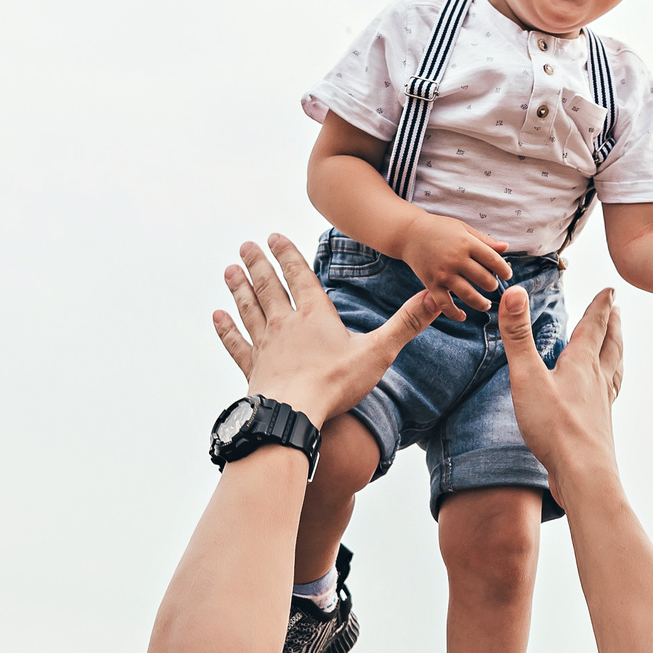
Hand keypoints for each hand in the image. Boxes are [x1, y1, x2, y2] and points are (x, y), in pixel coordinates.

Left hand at [210, 234, 438, 425]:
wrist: (292, 415)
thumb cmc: (335, 385)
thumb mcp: (377, 352)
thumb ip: (406, 324)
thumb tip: (436, 297)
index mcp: (315, 316)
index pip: (300, 276)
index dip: (287, 255)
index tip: (273, 236)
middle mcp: (285, 324)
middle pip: (269, 286)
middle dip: (258, 264)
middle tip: (245, 245)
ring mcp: (265, 346)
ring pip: (249, 309)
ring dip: (239, 288)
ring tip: (229, 270)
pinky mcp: (253, 369)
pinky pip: (236, 343)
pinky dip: (226, 328)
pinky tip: (217, 317)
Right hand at [396, 210, 511, 316]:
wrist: (410, 233)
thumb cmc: (440, 229)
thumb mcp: (464, 228)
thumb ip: (485, 240)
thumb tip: (506, 247)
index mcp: (466, 243)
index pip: (493, 260)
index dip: (504, 270)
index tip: (507, 275)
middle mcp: (456, 259)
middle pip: (484, 279)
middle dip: (492, 285)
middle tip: (492, 286)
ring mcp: (443, 274)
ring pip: (468, 295)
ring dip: (481, 303)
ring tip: (486, 304)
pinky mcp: (431, 284)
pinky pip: (445, 304)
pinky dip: (455, 313)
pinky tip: (463, 316)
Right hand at [495, 285, 625, 509]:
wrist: (584, 474)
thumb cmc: (555, 428)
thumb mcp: (528, 377)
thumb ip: (518, 336)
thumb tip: (515, 293)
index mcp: (581, 364)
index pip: (593, 326)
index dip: (600, 306)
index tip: (610, 290)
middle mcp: (596, 380)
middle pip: (609, 345)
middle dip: (612, 325)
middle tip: (618, 311)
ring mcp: (601, 404)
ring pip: (613, 370)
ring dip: (616, 352)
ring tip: (617, 345)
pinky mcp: (598, 426)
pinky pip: (608, 396)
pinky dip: (609, 384)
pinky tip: (603, 393)